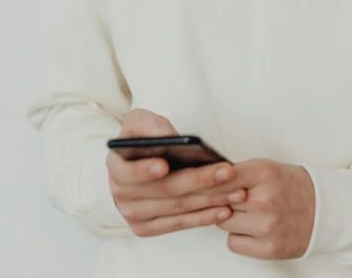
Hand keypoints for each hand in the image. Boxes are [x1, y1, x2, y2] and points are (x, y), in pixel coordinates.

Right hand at [106, 109, 246, 236]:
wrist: (132, 164)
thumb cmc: (140, 139)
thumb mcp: (139, 122)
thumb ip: (152, 125)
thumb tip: (172, 139)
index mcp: (116, 167)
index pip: (129, 172)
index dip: (145, 170)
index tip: (165, 165)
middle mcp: (121, 195)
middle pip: (164, 191)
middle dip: (199, 181)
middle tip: (227, 172)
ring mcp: (134, 215)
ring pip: (177, 208)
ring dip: (209, 200)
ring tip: (236, 191)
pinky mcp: (147, 228)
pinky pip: (179, 225)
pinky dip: (203, 218)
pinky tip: (224, 209)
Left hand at [214, 158, 315, 259]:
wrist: (324, 211)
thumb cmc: (292, 187)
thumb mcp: (267, 167)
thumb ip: (239, 172)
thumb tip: (207, 179)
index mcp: (265, 172)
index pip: (221, 177)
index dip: (208, 181)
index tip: (203, 182)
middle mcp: (265, 198)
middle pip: (219, 200)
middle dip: (220, 198)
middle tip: (229, 197)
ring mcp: (267, 225)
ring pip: (223, 222)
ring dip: (229, 218)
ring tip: (246, 211)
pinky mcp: (268, 248)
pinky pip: (233, 242)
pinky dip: (238, 236)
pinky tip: (251, 227)